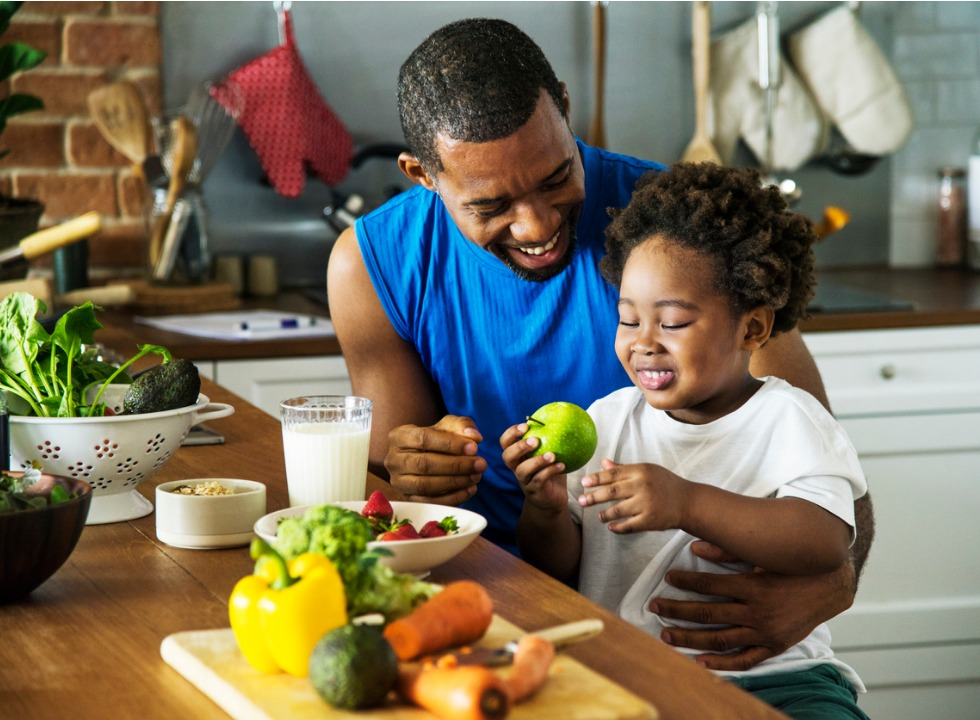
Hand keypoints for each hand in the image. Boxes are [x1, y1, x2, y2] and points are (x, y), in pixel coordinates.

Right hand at [384, 415, 486, 504]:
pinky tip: (471, 489)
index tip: (474, 447)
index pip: (424, 439)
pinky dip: (453, 498)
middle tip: (480, 464)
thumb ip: (461, 426)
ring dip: (455, 482)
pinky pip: (430, 502)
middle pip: (425, 464)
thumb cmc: (436, 440)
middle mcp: (393, 460)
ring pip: (426, 486)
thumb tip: (474, 436)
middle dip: (456, 465)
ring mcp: (398, 482)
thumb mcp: (447, 426)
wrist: (423, 459)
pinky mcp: (407, 499)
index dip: (450, 444)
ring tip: (477, 476)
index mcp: (399, 436)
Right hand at [499, 422, 567, 512]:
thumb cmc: (551, 471)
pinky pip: (539, 480)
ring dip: (536, 461)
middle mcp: (517, 468)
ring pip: (522, 470)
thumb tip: (564, 415)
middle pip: (507, 457)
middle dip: (519, 447)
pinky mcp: (534, 491)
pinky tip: (562, 466)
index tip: (525, 425)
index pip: (505, 442)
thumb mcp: (550, 453)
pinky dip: (550, 471)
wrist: (553, 498)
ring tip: (552, 455)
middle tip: (535, 440)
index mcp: (518, 456)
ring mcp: (524, 481)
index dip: (511, 433)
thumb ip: (551, 439)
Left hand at [578, 459, 689, 532]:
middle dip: (593, 497)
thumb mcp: (647, 470)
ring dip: (605, 514)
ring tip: (599, 517)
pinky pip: (629, 526)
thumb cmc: (665, 483)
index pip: (613, 474)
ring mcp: (646, 504)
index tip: (583, 482)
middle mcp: (642, 486)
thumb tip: (603, 462)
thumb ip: (624, 468)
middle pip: (612, 492)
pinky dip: (618, 528)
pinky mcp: (650, 520)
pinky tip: (611, 528)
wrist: (688, 501)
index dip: (596, 478)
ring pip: (618, 510)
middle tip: (581, 501)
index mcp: (640, 471)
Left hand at [651, 540, 856, 670]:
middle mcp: (757, 612)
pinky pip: (745, 660)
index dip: (686, 580)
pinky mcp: (774, 646)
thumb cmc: (793, 566)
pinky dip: (723, 664)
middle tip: (654, 606)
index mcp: (754, 586)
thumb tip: (696, 545)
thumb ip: (729, 550)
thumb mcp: (763, 554)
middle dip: (677, 610)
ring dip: (690, 638)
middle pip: (708, 614)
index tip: (668, 577)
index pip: (710, 585)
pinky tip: (700, 661)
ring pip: (720, 639)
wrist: (830, 586)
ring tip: (666, 634)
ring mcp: (766, 632)